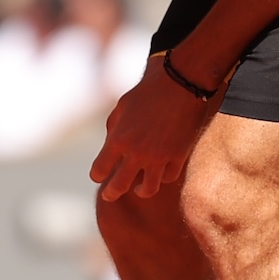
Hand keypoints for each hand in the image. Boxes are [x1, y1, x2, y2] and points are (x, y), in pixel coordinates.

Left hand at [89, 58, 213, 200]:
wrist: (181, 84)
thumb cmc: (148, 91)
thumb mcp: (122, 106)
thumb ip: (113, 128)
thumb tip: (110, 145)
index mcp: (118, 139)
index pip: (99, 170)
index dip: (97, 175)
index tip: (98, 175)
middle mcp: (137, 153)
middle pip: (119, 186)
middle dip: (111, 193)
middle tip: (109, 194)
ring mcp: (159, 157)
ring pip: (147, 189)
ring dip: (140, 191)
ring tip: (138, 189)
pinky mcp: (179, 156)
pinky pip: (168, 177)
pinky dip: (163, 176)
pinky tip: (160, 173)